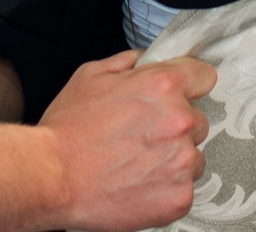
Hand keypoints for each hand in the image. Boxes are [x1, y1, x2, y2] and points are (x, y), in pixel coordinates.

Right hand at [40, 50, 216, 231]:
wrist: (51, 178)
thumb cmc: (67, 130)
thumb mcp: (91, 75)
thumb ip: (128, 62)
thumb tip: (146, 59)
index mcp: (163, 85)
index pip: (203, 76)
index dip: (189, 84)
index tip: (180, 95)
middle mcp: (180, 120)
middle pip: (199, 119)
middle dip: (176, 126)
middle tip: (143, 137)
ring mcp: (183, 161)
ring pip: (194, 156)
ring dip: (174, 159)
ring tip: (137, 164)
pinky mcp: (179, 196)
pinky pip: (185, 188)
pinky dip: (166, 189)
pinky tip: (139, 184)